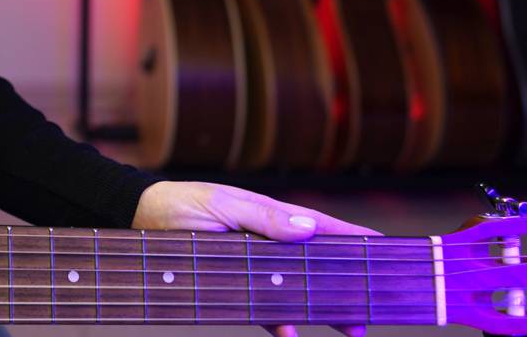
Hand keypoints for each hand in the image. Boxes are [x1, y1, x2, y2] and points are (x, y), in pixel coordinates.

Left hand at [134, 180, 380, 336]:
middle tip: (372, 308)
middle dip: (346, 286)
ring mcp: (253, 266)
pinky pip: (264, 308)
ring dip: (321, 310)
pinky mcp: (233, 286)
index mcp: (271, 216)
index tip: (387, 249)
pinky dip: (279, 322)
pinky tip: (290, 333)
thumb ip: (264, 218)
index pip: (322, 228)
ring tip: (351, 328)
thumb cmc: (180, 203)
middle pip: (317, 267)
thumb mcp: (223, 206)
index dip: (354, 239)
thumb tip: (308, 228)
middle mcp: (268, 242)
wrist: (139, 218)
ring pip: (296, 291)